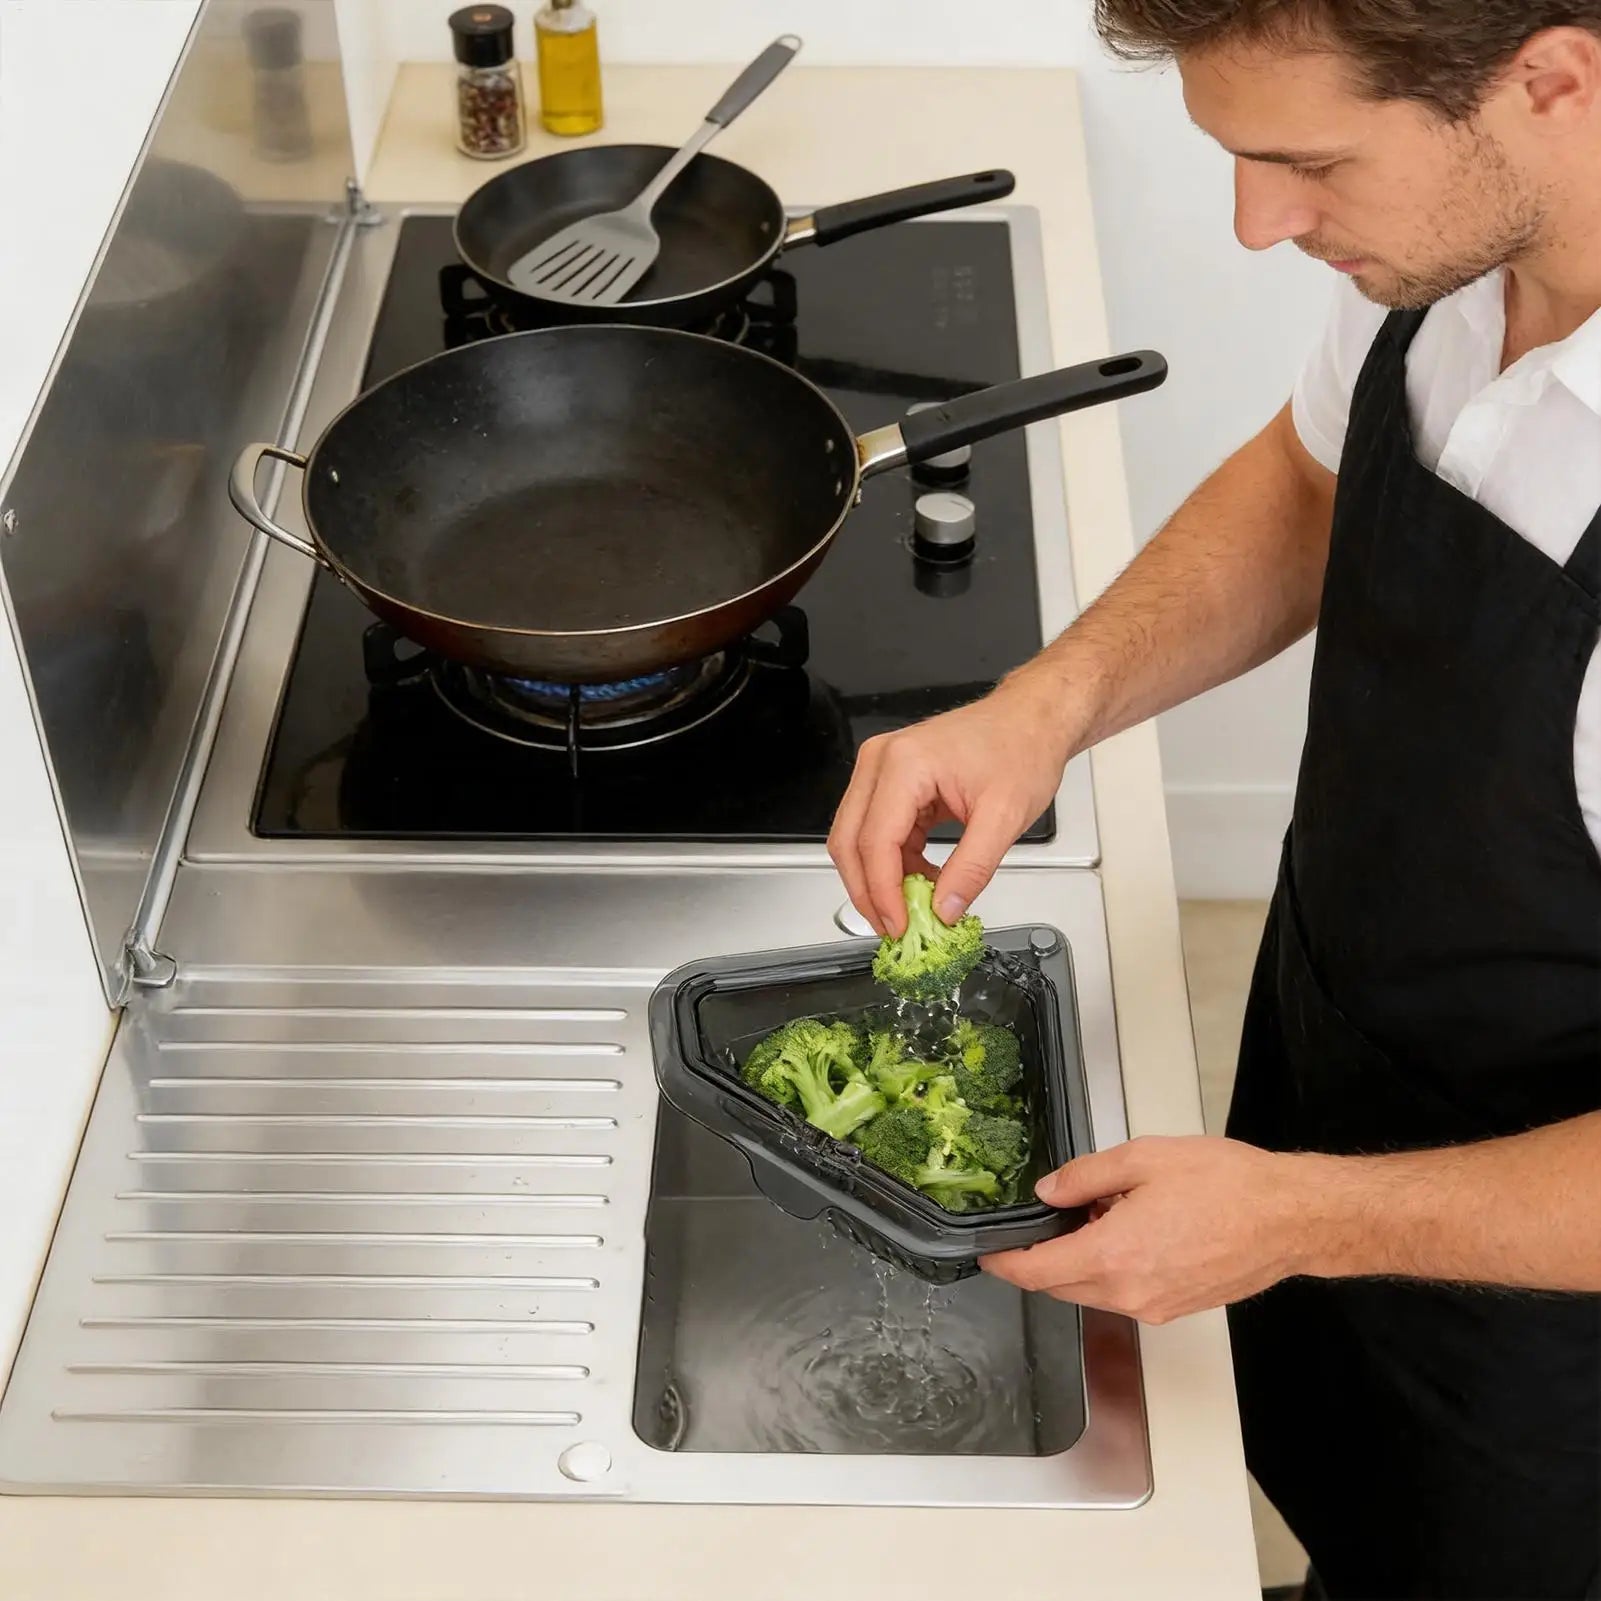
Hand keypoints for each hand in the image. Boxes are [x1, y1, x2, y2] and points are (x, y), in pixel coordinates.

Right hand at [827, 675, 1076, 935]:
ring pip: (855, 840)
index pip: (875, 841)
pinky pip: (876, 832)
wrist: (1031, 719)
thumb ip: (972, 868)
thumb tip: (944, 909)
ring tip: (912, 909)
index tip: (899, 926)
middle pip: (850, 842)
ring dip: (878, 880)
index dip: (882, 892)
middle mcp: (882, 762)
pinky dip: (893, 864)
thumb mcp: (1006, 816)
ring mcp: (881, 770)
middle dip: (868, 893)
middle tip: (894, 928)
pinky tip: (920, 881)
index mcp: (905, 764)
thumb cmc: (1021, 747)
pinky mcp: (889, 782)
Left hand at [981, 1135, 1330, 1323]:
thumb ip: (1086, 1176)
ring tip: (1103, 1214)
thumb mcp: (1144, 1159)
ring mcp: (1154, 1307)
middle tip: (1052, 1217)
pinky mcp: (1176, 1308)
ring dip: (1080, 1264)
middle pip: (1060, 1287)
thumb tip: (1049, 1191)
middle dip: (1043, 1259)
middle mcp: (1129, 1293)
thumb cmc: (1227, 1184)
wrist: (1290, 1218)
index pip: (1037, 1273)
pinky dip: (1112, 1271)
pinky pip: (1125, 1295)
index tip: (989, 1252)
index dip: (1005, 1263)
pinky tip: (1132, 1233)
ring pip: (1091, 1293)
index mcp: (1113, 1255)